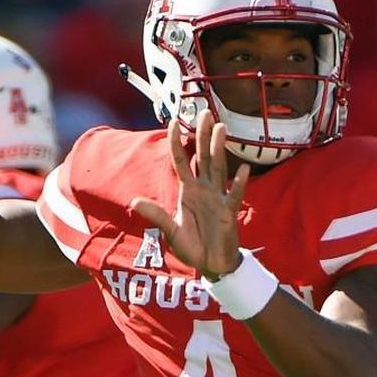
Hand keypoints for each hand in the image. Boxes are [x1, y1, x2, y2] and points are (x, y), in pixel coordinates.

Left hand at [130, 110, 249, 279]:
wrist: (211, 264)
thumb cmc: (192, 246)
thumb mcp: (170, 230)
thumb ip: (155, 214)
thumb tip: (134, 201)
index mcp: (187, 190)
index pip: (181, 160)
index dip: (176, 141)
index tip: (173, 120)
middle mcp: (203, 189)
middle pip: (203, 156)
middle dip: (203, 135)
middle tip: (206, 112)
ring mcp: (217, 198)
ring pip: (218, 168)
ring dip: (219, 149)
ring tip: (221, 128)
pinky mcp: (229, 212)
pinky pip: (233, 195)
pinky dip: (238, 183)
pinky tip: (243, 169)